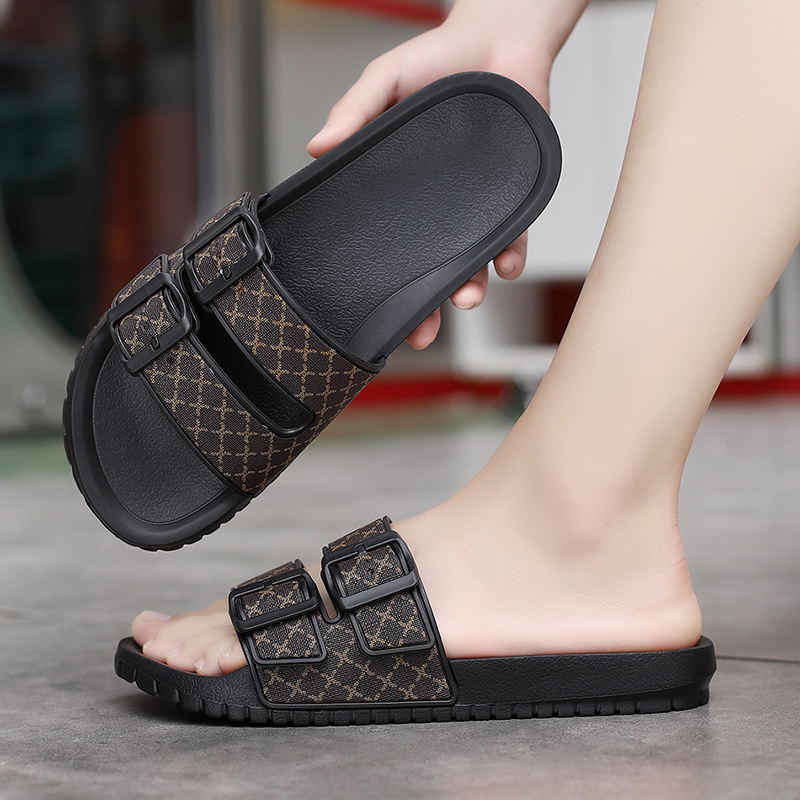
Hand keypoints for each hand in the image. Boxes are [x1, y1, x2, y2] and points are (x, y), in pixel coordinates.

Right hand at [307, 20, 553, 348]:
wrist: (498, 38)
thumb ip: (355, 111)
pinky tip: (507, 266)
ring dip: (470, 285)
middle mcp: (439, 205)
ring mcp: (476, 202)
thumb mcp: (385, 82)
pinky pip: (515, 231)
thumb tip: (317, 147)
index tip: (371, 312)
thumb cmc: (439, 58)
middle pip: (430, 265)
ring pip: (473, 258)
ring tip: (466, 299)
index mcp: (403, 188)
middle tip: (420, 331)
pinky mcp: (514, 191)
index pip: (388, 240)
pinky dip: (513, 253)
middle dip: (427, 304)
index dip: (382, 278)